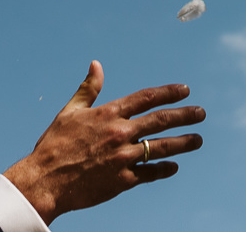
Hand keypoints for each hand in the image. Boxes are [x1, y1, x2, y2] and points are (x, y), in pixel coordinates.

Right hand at [5, 61, 205, 223]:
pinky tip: (173, 166)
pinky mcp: (122, 181)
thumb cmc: (54, 145)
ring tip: (198, 140)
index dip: (168, 93)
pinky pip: (149, 174)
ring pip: (161, 148)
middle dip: (184, 116)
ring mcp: (122, 158)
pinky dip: (163, 169)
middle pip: (160, 121)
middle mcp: (119, 134)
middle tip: (201, 113)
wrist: (44, 182)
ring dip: (183, 143)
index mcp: (108, 114)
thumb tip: (96, 64)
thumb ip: (89, 89)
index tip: (185, 90)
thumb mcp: (69, 112)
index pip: (145, 98)